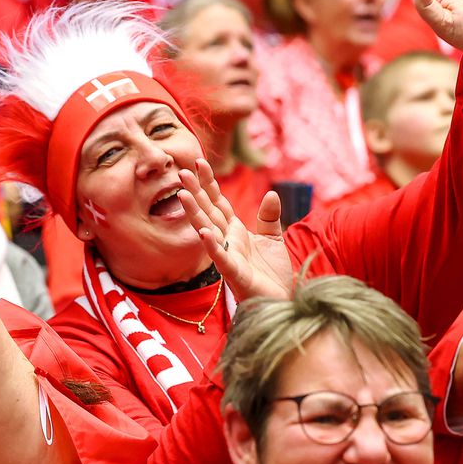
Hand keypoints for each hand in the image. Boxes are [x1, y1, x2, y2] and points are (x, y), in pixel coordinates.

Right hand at [178, 160, 292, 299]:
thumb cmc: (272, 274)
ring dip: (195, 213)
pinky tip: (203, 232)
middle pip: (208, 212)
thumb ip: (269, 217)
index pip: (218, 202)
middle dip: (195, 192)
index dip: (209, 183)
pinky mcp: (235, 274)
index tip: (199, 162)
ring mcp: (228, 256)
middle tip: (181, 172)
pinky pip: (221, 258)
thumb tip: (271, 193)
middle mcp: (227, 241)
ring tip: (183, 195)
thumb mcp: (273, 239)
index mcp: (235, 231)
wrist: (281, 301)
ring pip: (208, 231)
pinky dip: (212, 245)